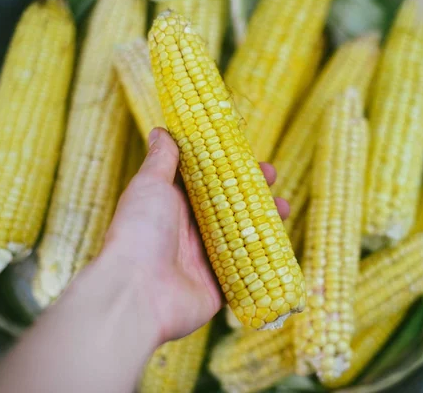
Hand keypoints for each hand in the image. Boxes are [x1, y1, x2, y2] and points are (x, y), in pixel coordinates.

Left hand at [100, 128, 289, 342]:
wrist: (137, 293)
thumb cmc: (139, 232)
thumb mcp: (150, 185)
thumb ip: (161, 160)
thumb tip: (160, 130)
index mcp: (174, 206)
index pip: (206, 182)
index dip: (229, 168)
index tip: (248, 155)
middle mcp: (189, 232)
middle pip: (229, 207)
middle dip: (253, 191)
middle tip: (272, 178)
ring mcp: (205, 260)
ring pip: (242, 236)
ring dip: (265, 221)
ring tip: (285, 207)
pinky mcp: (218, 287)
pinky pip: (246, 271)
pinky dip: (263, 258)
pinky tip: (282, 243)